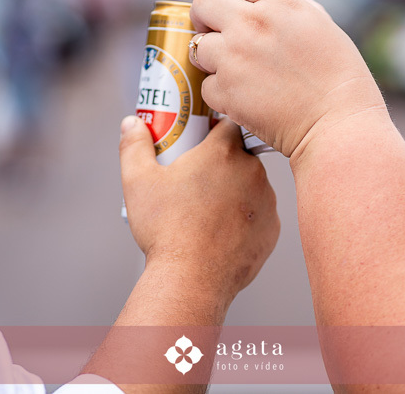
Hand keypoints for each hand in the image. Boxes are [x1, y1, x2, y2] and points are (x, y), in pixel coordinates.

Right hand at [119, 114, 279, 304]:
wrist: (191, 280)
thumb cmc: (166, 232)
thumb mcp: (138, 182)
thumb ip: (134, 145)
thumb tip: (132, 125)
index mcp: (222, 153)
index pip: (229, 124)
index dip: (213, 130)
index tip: (200, 142)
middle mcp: (251, 172)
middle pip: (241, 156)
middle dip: (222, 164)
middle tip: (196, 181)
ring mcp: (267, 202)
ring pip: (252, 186)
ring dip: (236, 191)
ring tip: (207, 212)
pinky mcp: (273, 230)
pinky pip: (260, 215)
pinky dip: (246, 219)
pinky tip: (222, 231)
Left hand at [188, 0, 382, 159]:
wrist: (337, 125)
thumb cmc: (342, 81)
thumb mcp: (329, 31)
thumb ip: (307, 11)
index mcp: (279, 5)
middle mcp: (252, 24)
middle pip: (203, 4)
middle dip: (200, 14)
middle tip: (208, 27)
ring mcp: (235, 57)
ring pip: (198, 45)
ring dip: (207, 55)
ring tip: (228, 66)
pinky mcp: (226, 91)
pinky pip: (207, 84)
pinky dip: (219, 91)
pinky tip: (239, 96)